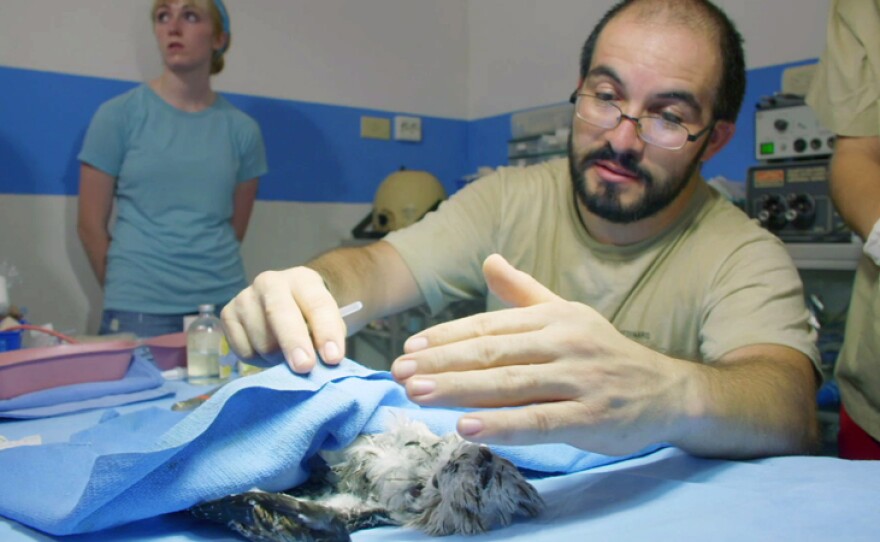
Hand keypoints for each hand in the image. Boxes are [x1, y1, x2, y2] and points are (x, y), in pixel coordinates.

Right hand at [221, 266, 347, 372]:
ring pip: (263, 341)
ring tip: (286, 355)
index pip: (317, 304)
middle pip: (280, 314)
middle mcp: (270, 282)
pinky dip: (259, 360)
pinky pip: (244, 351)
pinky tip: (266, 350)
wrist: (283, 305)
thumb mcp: (326, 321)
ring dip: (278, 358)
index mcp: (302, 280)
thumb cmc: (309, 318)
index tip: (333, 358)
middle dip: (293, 342)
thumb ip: (326, 339)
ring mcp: (245, 297)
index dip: (326, 332)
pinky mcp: (227, 315)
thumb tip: (320, 366)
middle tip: (305, 367)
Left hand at [390, 254, 695, 454]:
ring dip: (459, 389)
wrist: (667, 390)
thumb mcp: (568, 315)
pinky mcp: (591, 417)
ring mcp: (579, 380)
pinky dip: (503, 424)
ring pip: (509, 385)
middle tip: (399, 373)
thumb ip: (525, 292)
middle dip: (441, 363)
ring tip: (417, 394)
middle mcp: (565, 343)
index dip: (446, 337)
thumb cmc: (606, 354)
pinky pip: (540, 421)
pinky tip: (467, 427)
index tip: (410, 349)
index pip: (490, 327)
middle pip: (492, 353)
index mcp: (554, 317)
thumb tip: (490, 259)